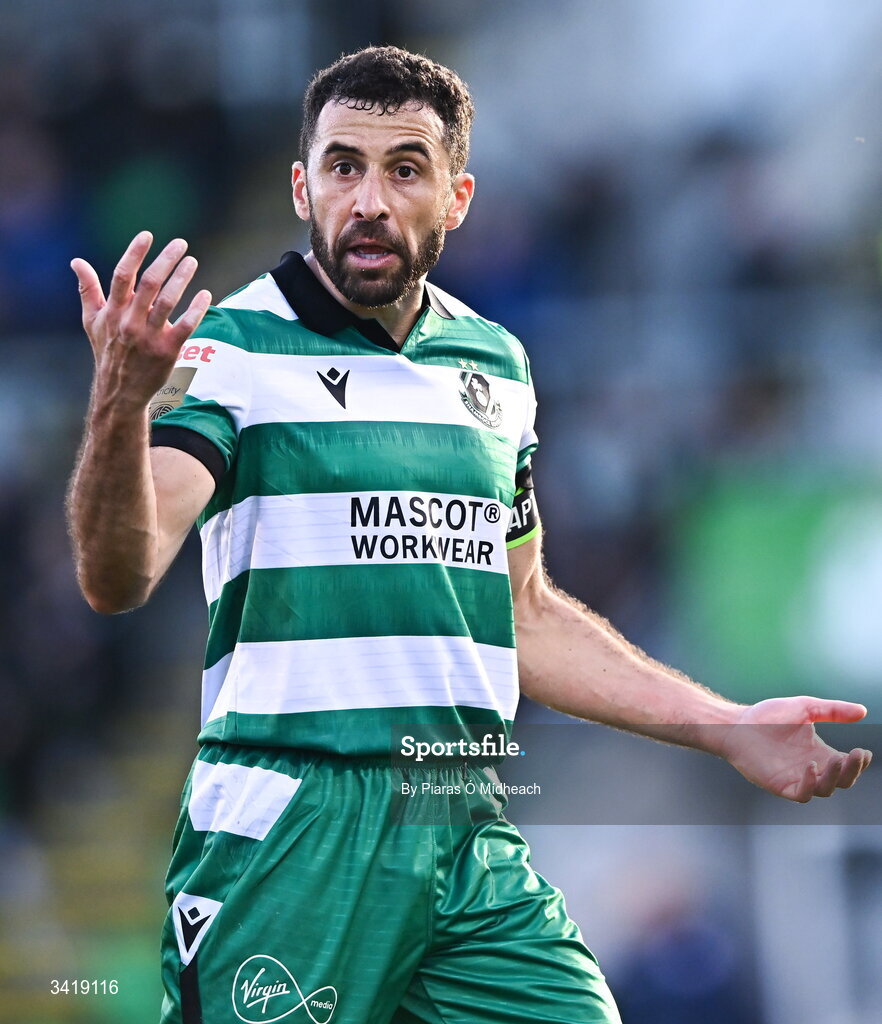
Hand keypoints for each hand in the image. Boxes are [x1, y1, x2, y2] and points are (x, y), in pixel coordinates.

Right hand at [71, 231, 211, 408]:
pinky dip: (196, 309)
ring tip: (192, 262)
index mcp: (112, 311)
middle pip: (149, 283)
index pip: (122, 275)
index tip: (147, 235)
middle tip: (181, 244)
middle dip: (166, 260)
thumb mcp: (93, 321)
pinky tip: (205, 294)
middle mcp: (129, 322)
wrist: (119, 391)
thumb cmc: (108, 352)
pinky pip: (185, 326)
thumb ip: (87, 289)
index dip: (135, 253)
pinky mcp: (167, 351)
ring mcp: (149, 337)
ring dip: (181, 279)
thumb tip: (76, 261)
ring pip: (167, 301)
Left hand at [719, 696, 871, 801]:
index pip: (847, 765)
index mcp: (819, 753)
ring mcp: (796, 778)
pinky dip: (810, 783)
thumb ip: (833, 710)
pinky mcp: (780, 785)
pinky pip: (802, 794)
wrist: (736, 724)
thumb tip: (863, 711)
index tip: (865, 752)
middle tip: (858, 755)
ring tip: (838, 760)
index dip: (859, 763)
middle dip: (853, 770)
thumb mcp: (805, 708)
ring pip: (825, 789)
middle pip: (842, 780)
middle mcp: (811, 768)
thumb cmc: (767, 716)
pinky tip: (811, 766)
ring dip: (835, 777)